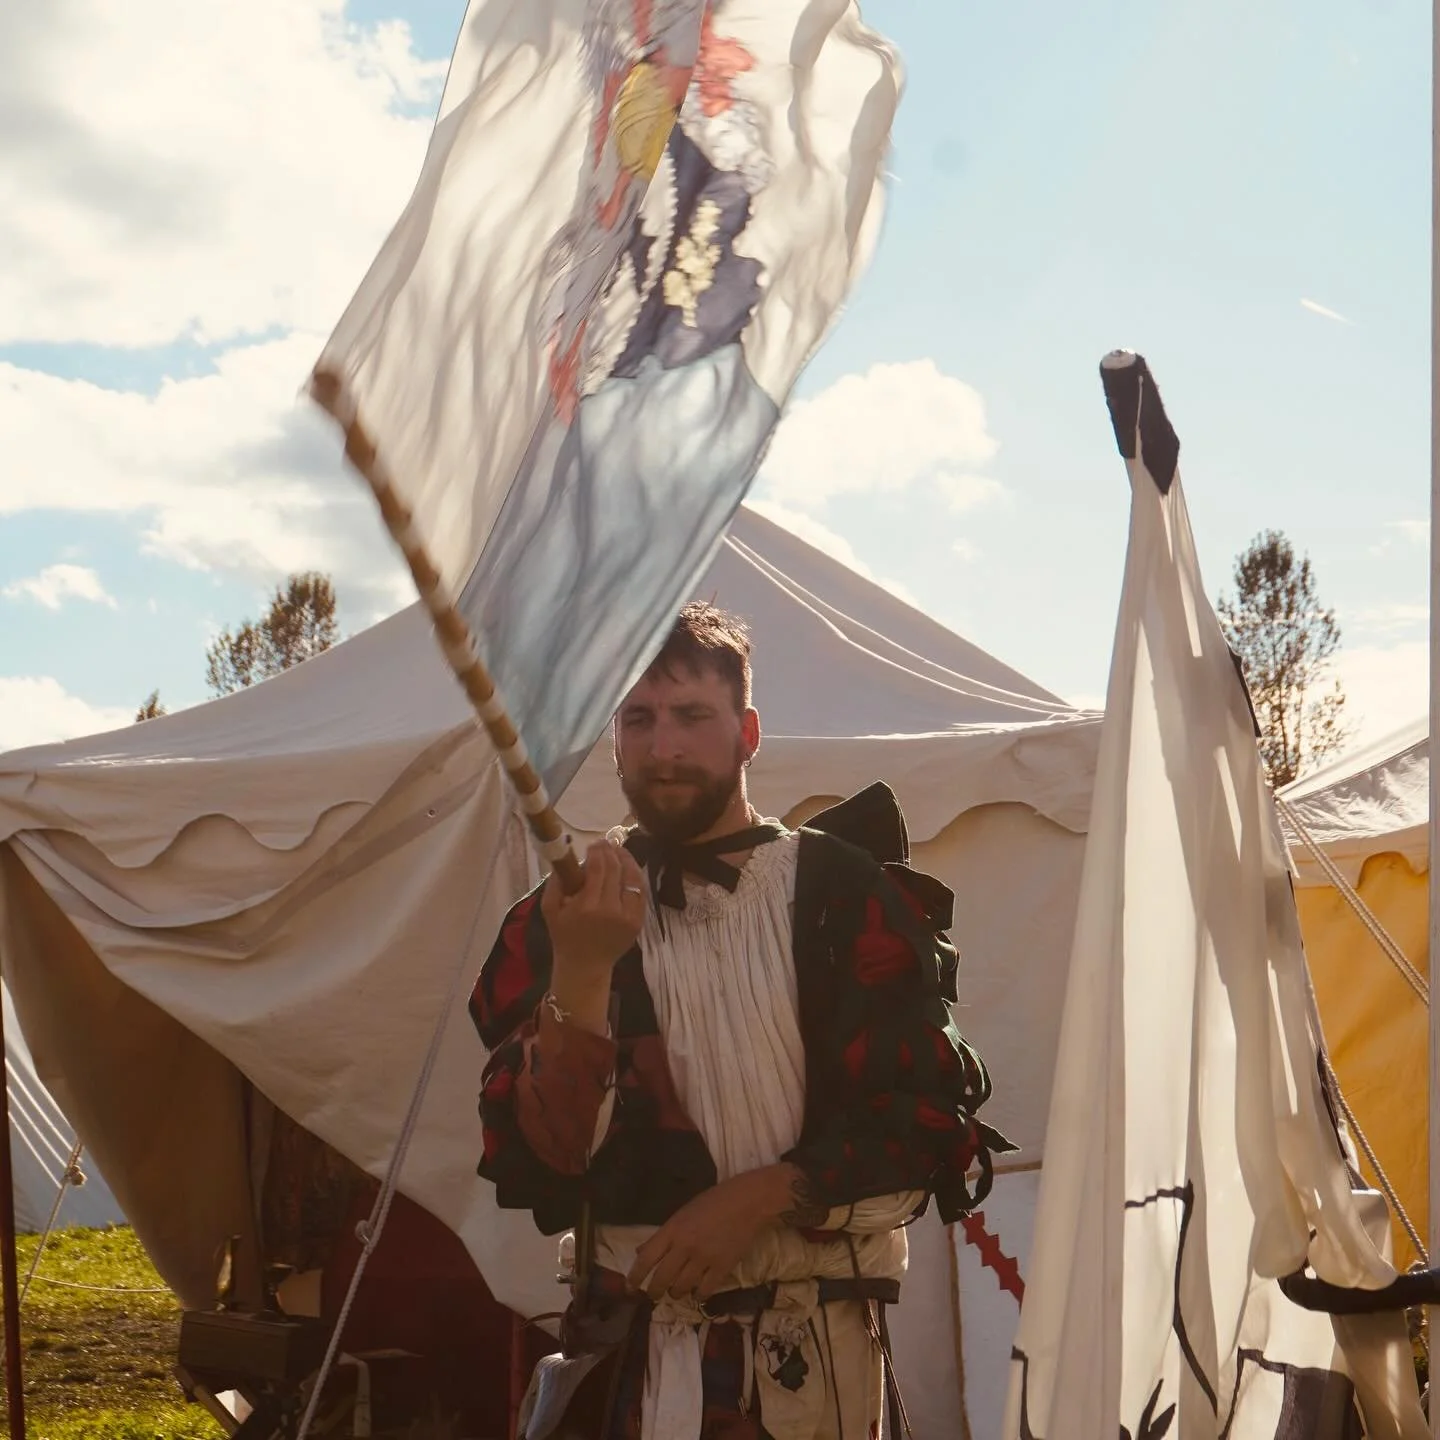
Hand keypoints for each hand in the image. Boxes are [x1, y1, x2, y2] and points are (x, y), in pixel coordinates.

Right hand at [543, 839, 646, 978]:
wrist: (585, 966)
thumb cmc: (564, 936)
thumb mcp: (549, 908)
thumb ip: (556, 880)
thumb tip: (568, 855)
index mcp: (587, 906)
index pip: (597, 868)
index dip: (597, 851)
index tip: (594, 843)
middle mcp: (610, 909)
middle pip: (615, 869)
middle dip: (611, 851)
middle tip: (606, 842)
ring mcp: (628, 916)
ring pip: (632, 877)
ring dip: (626, 859)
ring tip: (619, 850)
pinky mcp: (638, 921)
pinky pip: (640, 892)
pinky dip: (635, 876)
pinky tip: (628, 868)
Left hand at [626, 1166, 799, 1301]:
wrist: (748, 1201)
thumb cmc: (714, 1201)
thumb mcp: (683, 1212)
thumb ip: (664, 1234)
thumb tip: (642, 1252)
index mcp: (673, 1229)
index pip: (646, 1258)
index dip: (635, 1276)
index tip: (629, 1288)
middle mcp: (685, 1246)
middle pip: (661, 1278)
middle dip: (654, 1292)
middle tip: (653, 1295)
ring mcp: (704, 1258)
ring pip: (681, 1288)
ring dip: (675, 1293)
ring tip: (676, 1291)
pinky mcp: (722, 1268)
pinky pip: (704, 1291)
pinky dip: (697, 1295)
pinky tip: (696, 1293)